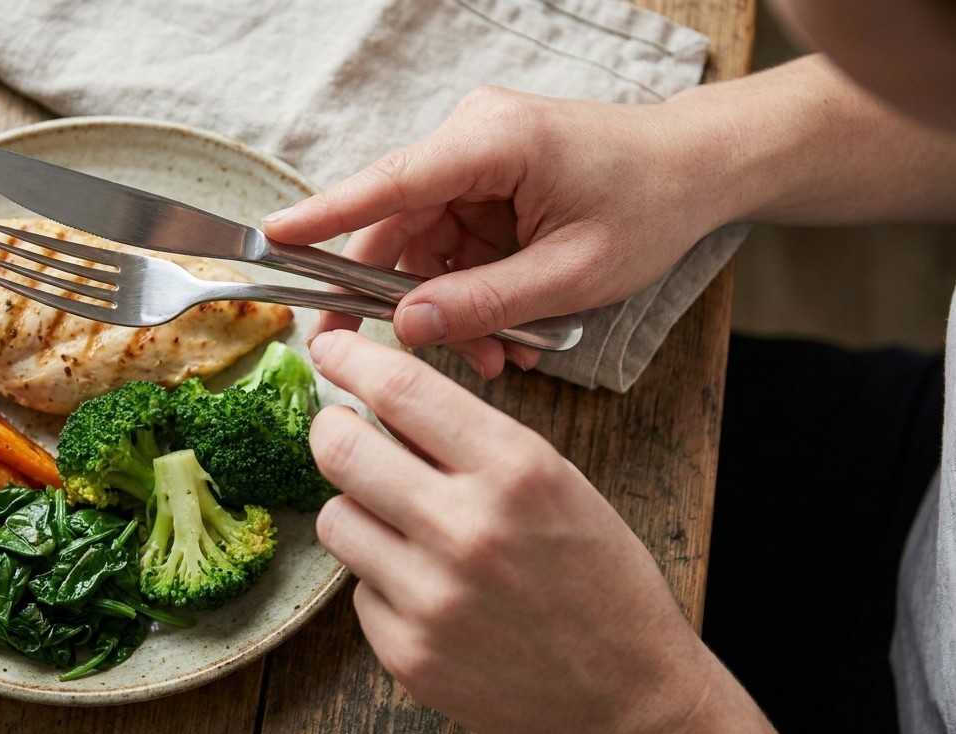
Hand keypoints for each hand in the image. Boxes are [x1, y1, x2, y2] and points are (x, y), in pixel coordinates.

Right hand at [263, 86, 724, 377]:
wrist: (699, 169)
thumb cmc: (650, 206)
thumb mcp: (571, 273)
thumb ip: (482, 302)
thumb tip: (405, 328)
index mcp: (493, 142)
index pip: (389, 183)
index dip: (325, 216)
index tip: (272, 238)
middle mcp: (472, 138)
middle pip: (400, 225)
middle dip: (407, 299)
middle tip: (396, 358)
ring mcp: (477, 158)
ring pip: (425, 245)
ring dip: (448, 305)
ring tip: (496, 355)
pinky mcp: (486, 181)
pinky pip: (453, 244)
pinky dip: (470, 290)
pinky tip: (503, 332)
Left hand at [306, 330, 796, 733]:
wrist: (627, 692)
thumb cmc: (596, 578)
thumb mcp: (555, 481)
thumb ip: (470, 440)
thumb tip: (381, 403)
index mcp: (515, 470)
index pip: (400, 389)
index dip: (350, 359)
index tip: (330, 349)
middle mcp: (466, 529)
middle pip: (340, 449)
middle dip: (331, 430)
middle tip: (340, 431)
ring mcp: (430, 597)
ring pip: (336, 518)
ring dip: (358, 509)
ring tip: (404, 524)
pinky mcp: (406, 652)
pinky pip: (358, 588)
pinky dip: (383, 580)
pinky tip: (432, 591)